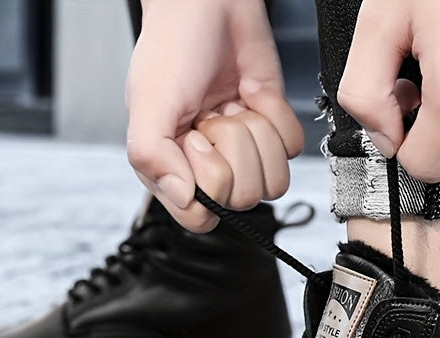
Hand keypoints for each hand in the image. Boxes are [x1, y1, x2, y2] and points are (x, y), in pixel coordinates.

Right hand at [126, 0, 302, 230]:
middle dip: (231, 148)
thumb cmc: (172, 48)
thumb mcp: (148, 103)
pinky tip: (253, 98)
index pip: (201, 215)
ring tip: (232, 106)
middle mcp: (210, 167)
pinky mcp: (273, 130)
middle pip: (242, 197)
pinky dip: (277, 118)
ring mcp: (244, 152)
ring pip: (272, 180)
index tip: (193, 141)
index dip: (206, 181)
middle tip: (211, 116)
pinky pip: (292, 149)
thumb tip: (183, 201)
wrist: (207, 2)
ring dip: (257, 135)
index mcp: (172, 171)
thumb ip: (153, 158)